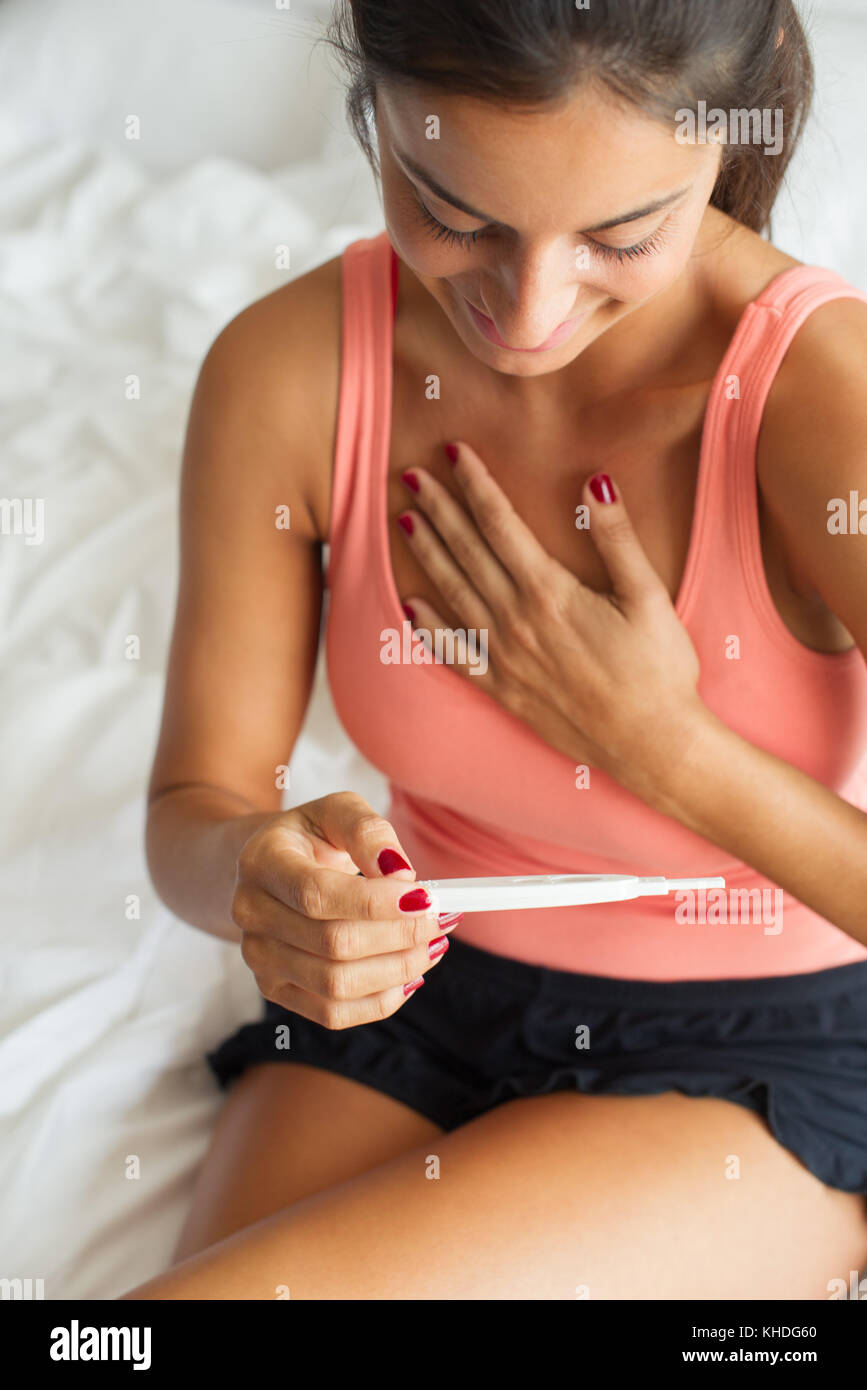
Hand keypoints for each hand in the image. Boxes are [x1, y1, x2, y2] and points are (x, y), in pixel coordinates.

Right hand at [232, 792, 456, 1028]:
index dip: (375, 903)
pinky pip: (333, 1013)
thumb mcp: (337, 811)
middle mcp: (251, 913)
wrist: (270, 869)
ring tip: (431, 945)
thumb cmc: (311, 837)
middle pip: (333, 944)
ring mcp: (259, 957)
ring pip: (336, 985)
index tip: (426, 898)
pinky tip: (409, 975)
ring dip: (397, 970)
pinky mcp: (275, 989)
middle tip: (440, 919)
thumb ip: (367, 831)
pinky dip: (380, 1000)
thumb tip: (401, 873)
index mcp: (263, 862)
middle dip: (399, 936)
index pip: (317, 894)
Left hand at [397, 442, 707, 799]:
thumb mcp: (648, 596)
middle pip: (467, 552)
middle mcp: (517, 622)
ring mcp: (506, 659)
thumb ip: (618, 538)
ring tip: (404, 521)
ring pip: (454, 595)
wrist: (651, 745)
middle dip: (438, 508)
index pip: (500, 523)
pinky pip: (456, 655)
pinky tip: (410, 607)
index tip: (453, 451)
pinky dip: (430, 630)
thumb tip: (595, 481)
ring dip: (428, 555)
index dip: (474, 483)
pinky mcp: (505, 691)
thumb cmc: (660, 670)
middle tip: (409, 474)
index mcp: (550, 592)